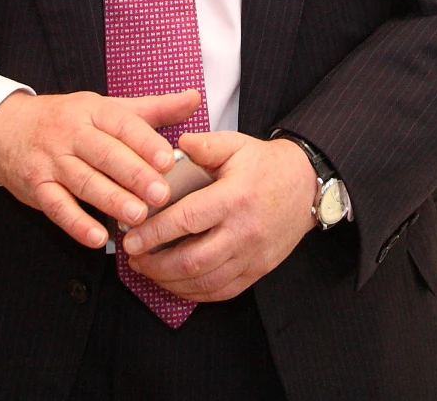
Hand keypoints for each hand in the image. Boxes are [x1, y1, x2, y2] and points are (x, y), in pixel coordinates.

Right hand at [0, 89, 197, 249]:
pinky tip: (98, 238)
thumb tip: (194, 97)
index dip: (146, 143)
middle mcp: (71, 133)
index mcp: (94, 111)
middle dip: (134, 175)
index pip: (122, 124)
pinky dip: (77, 223)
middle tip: (162, 195)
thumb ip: (153, 109)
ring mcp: (52, 160)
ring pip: (84, 181)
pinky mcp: (37, 186)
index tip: (170, 160)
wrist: (7, 129)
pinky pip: (57, 207)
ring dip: (111, 200)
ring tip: (138, 217)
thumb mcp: (108, 107)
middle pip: (105, 154)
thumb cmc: (68, 120)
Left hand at [120, 131, 316, 302]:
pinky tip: (175, 283)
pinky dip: (194, 293)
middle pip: (192, 261)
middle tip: (133, 257)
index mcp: (234, 198)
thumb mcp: (236, 144)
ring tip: (148, 269)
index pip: (187, 220)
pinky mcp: (257, 270)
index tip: (130, 237)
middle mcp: (244, 232)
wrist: (306, 186)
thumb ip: (206, 144)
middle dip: (156, 263)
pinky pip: (222, 291)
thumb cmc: (265, 164)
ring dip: (170, 281)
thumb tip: (178, 143)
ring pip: (205, 282)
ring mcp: (252, 256)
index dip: (154, 232)